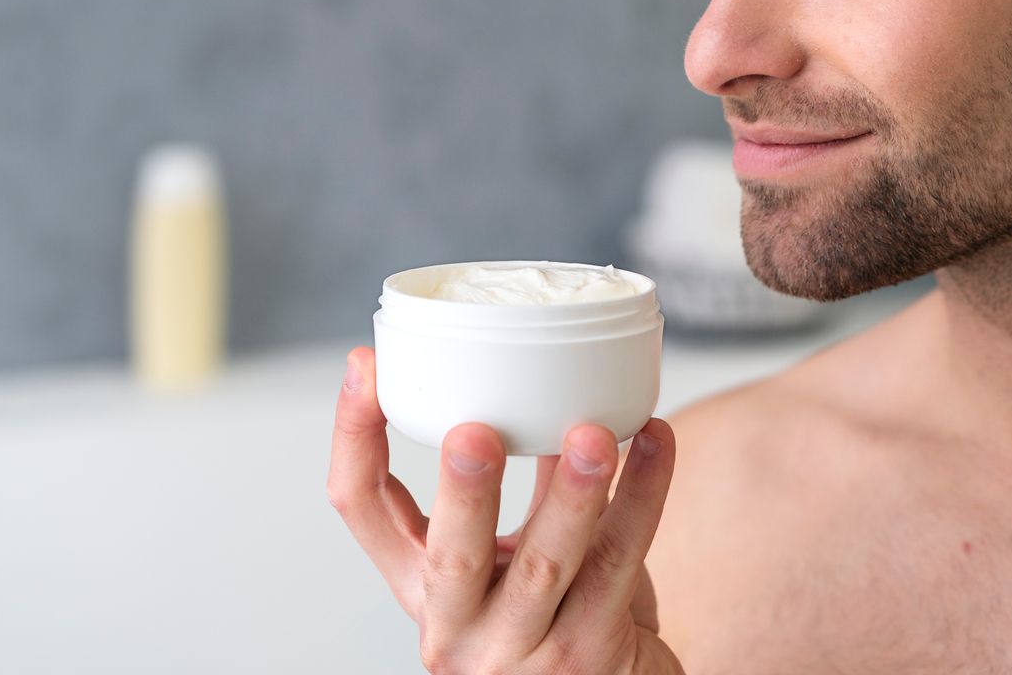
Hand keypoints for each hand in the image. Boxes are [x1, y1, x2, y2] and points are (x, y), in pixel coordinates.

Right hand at [328, 346, 683, 673]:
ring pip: (546, 566)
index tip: (364, 366)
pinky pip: (619, 565)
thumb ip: (528, 489)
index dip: (353, 437)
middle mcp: (457, 627)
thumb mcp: (516, 561)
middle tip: (474, 433)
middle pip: (450, 557)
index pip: (362, 510)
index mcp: (423, 587)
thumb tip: (543, 387)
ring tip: (593, 434)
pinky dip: (643, 497)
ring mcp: (522, 651)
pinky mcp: (589, 656)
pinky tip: (658, 442)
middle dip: (464, 491)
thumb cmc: (559, 625)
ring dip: (572, 494)